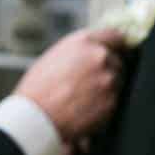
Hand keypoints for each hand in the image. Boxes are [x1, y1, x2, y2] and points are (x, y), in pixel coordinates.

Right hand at [14, 27, 124, 141]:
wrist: (36, 118)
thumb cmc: (37, 90)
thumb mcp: (54, 56)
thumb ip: (79, 51)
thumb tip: (93, 52)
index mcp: (84, 42)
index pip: (115, 36)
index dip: (114, 45)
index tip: (115, 51)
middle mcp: (100, 57)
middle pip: (117, 59)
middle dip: (107, 69)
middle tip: (89, 81)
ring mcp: (109, 80)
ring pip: (117, 81)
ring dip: (106, 87)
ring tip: (83, 96)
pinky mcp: (113, 102)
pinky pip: (115, 100)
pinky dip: (104, 104)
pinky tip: (85, 107)